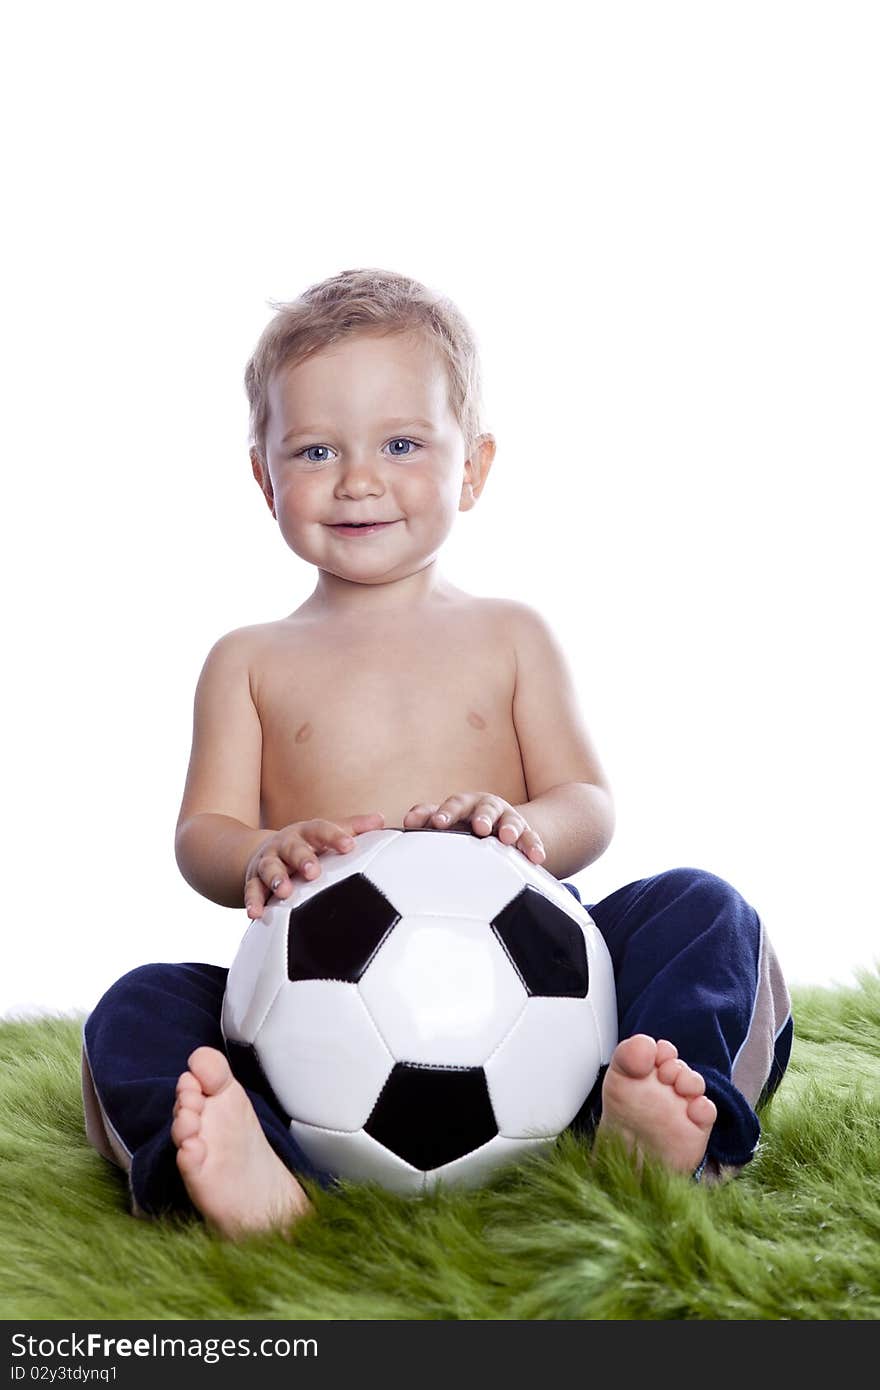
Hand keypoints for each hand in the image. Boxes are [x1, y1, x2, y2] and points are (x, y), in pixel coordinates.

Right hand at [244, 811, 384, 918]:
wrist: (265, 850)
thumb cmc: (305, 844)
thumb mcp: (325, 833)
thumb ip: (352, 828)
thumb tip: (381, 820)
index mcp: (306, 832)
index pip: (321, 830)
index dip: (334, 837)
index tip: (349, 846)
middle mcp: (285, 844)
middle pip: (293, 848)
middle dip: (302, 859)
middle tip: (313, 871)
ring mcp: (268, 861)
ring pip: (269, 868)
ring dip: (275, 879)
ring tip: (284, 891)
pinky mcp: (254, 879)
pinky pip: (251, 890)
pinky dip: (253, 901)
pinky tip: (256, 914)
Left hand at [403, 793, 545, 865]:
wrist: (496, 825)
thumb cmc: (462, 825)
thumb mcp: (446, 821)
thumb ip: (426, 820)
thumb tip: (405, 824)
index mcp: (463, 805)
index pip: (453, 805)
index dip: (446, 813)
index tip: (438, 823)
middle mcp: (486, 808)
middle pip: (484, 808)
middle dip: (481, 817)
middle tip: (479, 827)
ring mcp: (507, 819)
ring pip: (510, 821)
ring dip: (509, 829)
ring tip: (508, 839)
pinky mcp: (525, 833)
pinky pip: (532, 840)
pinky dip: (534, 848)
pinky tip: (537, 858)